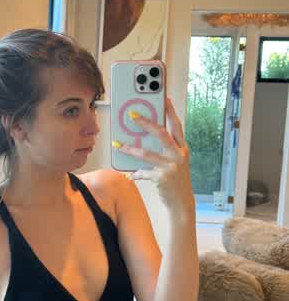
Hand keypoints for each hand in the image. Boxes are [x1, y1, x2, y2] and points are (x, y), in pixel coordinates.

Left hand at [112, 97, 194, 213]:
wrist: (182, 202)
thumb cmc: (176, 180)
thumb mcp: (176, 162)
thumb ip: (166, 149)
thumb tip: (145, 136)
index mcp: (183, 148)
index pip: (177, 126)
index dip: (170, 111)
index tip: (163, 98)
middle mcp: (179, 155)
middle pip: (161, 134)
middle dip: (146, 123)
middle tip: (132, 115)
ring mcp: (171, 167)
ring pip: (146, 154)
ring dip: (130, 149)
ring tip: (118, 145)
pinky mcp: (162, 178)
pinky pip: (143, 172)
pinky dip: (135, 173)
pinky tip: (128, 174)